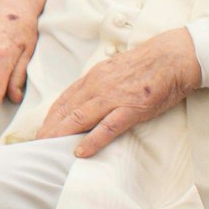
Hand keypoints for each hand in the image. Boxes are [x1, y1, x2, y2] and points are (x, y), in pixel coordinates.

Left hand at [34, 28, 200, 156]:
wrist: (173, 57)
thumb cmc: (146, 65)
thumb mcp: (114, 71)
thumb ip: (99, 85)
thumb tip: (85, 99)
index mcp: (93, 78)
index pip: (64, 100)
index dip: (50, 117)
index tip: (40, 130)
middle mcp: (98, 86)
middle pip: (66, 111)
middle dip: (48, 129)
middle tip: (35, 145)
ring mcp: (113, 98)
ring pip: (79, 118)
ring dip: (61, 134)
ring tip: (47, 148)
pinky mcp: (131, 109)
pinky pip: (108, 127)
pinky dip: (92, 140)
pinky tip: (80, 151)